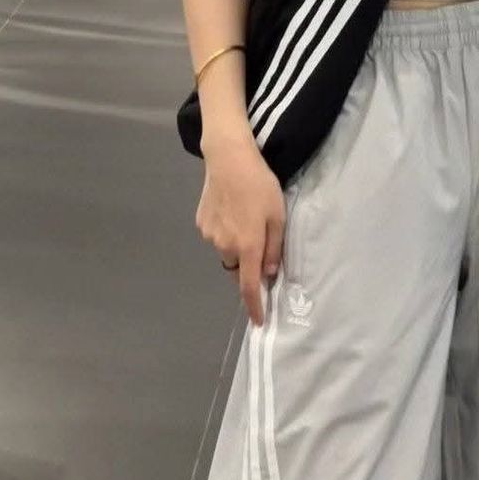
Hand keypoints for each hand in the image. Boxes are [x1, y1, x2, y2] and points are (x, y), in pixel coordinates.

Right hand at [196, 132, 284, 326]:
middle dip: (248, 265)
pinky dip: (225, 232)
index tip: (258, 321)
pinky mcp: (201, 223)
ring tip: (244, 218)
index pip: (249, 287)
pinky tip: (231, 210)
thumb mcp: (278, 216)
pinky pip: (216, 237)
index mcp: (248, 247)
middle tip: (259, 242)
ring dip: (236, 246)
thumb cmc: (260, 185)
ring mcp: (209, 235)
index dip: (254, 307)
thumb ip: (274, 249)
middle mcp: (225, 246)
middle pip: (238, 269)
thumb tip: (269, 274)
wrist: (228, 158)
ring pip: (226, 252)